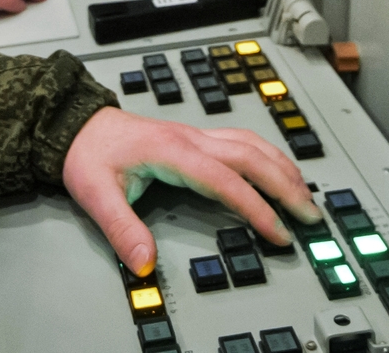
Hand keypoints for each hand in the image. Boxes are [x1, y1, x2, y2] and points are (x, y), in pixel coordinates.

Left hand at [63, 107, 322, 275]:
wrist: (79, 125)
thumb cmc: (89, 155)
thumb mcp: (96, 194)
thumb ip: (122, 229)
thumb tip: (144, 263)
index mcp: (172, 150)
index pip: (226, 180)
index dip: (256, 207)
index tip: (277, 233)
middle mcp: (191, 138)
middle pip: (252, 157)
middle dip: (285, 186)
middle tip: (309, 217)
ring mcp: (197, 135)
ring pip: (253, 144)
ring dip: (282, 168)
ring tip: (305, 196)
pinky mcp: (197, 138)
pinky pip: (243, 142)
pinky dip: (269, 156)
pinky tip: (279, 169)